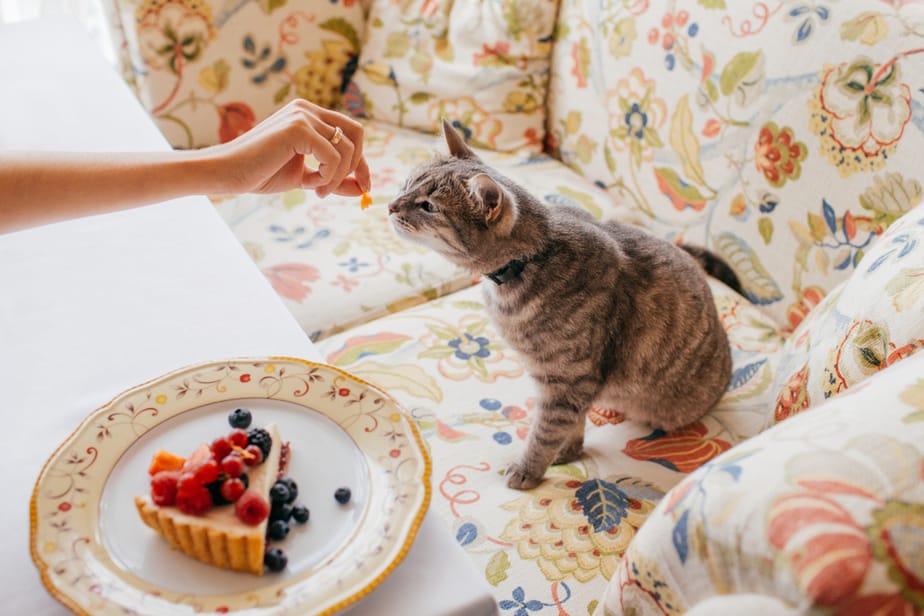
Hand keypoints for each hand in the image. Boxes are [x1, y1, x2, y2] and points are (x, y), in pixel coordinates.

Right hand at [209, 98, 371, 197]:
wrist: (228, 173)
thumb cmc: (261, 173)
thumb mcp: (306, 178)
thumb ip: (333, 179)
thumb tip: (362, 189)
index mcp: (309, 115)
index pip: (350, 133)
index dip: (362, 161)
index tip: (365, 186)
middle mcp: (307, 109)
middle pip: (356, 133)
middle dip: (360, 165)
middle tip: (353, 189)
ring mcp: (303, 115)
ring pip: (346, 148)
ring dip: (339, 177)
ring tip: (318, 192)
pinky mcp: (298, 128)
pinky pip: (333, 155)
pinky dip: (329, 176)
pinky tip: (312, 187)